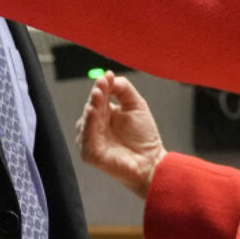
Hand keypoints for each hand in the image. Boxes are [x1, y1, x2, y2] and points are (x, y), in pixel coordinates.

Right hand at [76, 71, 166, 198]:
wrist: (153, 162)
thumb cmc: (144, 137)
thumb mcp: (136, 105)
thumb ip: (123, 89)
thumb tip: (108, 76)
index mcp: (104, 115)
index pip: (99, 97)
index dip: (101, 86)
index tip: (107, 76)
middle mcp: (95, 127)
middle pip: (91, 106)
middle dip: (96, 94)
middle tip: (102, 83)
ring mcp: (91, 140)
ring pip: (86, 120)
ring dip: (91, 106)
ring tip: (97, 94)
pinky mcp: (90, 154)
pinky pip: (86, 138)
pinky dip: (88, 124)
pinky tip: (92, 112)